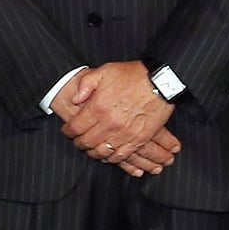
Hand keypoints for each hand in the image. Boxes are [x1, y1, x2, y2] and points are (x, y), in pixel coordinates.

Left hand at [56, 61, 177, 171]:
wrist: (161, 81)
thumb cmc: (133, 75)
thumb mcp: (104, 71)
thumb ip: (85, 84)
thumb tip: (75, 99)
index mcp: (98, 107)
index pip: (75, 127)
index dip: (68, 131)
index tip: (67, 130)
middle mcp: (109, 123)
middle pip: (86, 142)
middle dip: (79, 143)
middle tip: (78, 141)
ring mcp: (125, 133)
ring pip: (102, 152)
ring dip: (94, 152)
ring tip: (91, 148)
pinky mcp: (139, 139)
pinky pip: (121, 155)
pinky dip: (112, 158)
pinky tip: (108, 154)